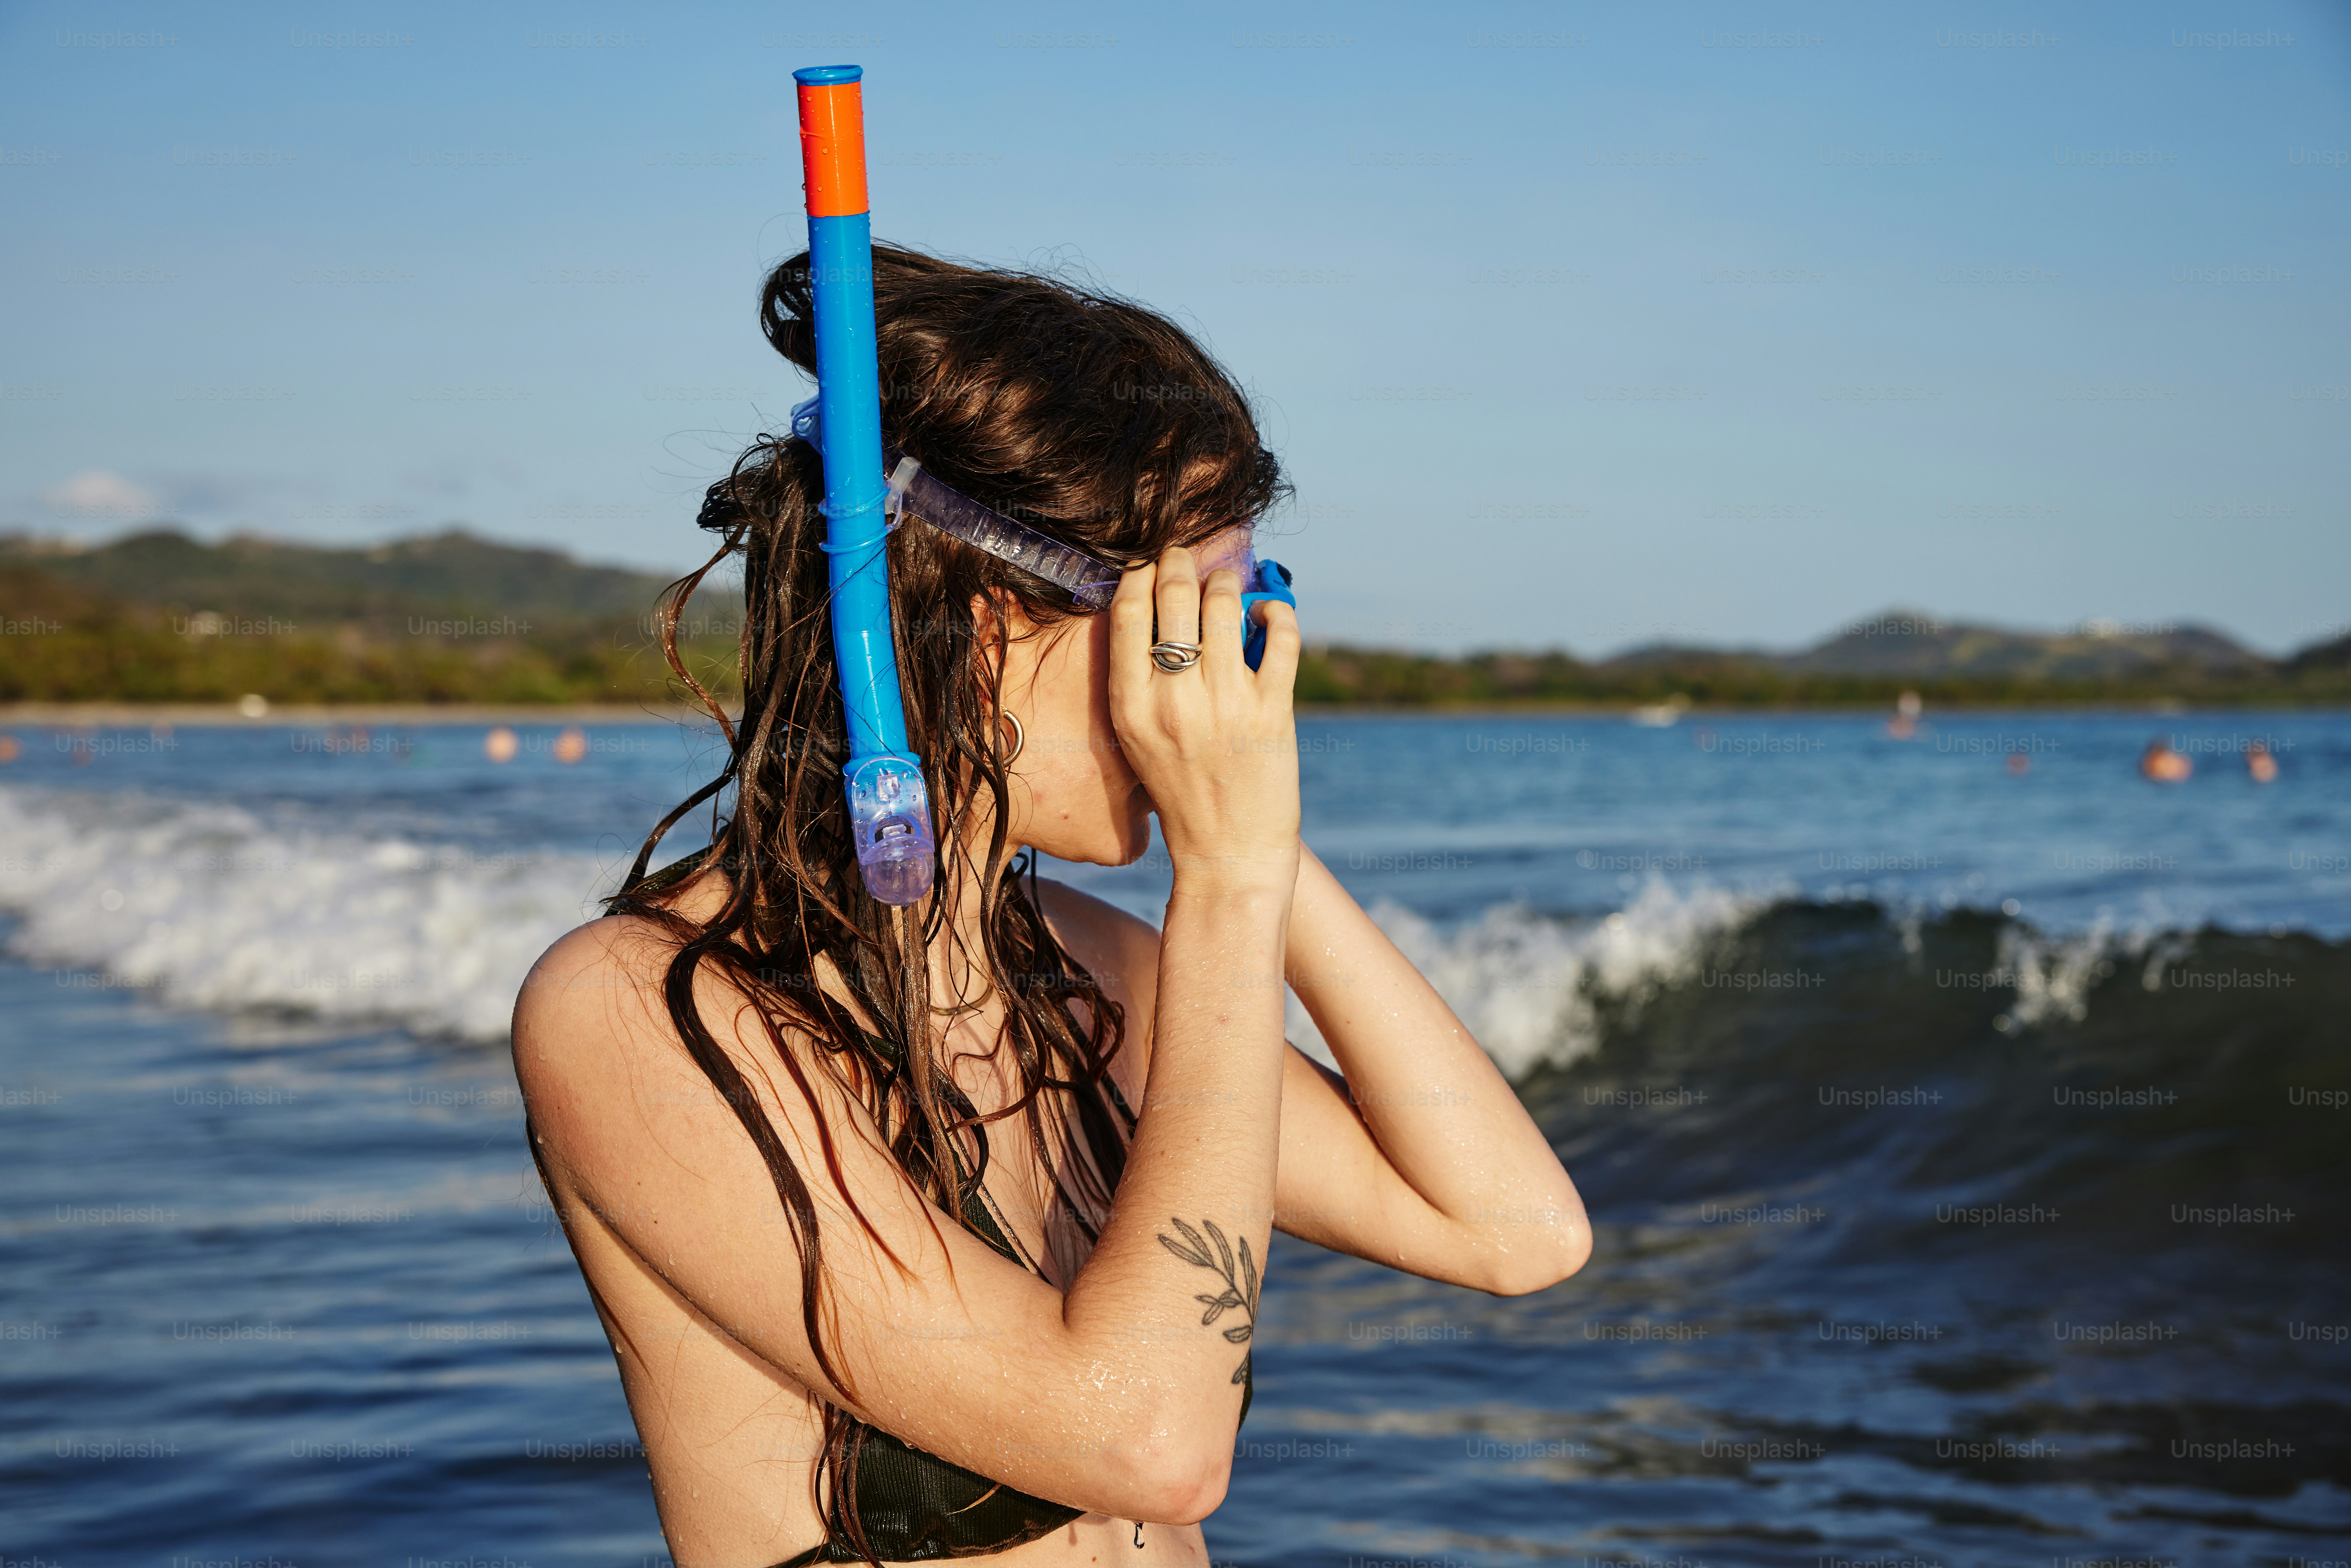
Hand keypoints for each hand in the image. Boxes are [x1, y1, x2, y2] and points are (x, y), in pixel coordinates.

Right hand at [1108, 544, 1301, 896]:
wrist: (1227, 855)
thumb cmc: (1180, 794)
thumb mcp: (1138, 739)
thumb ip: (1140, 683)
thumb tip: (1156, 611)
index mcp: (1130, 706)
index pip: (1127, 612)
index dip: (1140, 572)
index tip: (1149, 560)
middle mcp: (1173, 700)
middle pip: (1174, 595)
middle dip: (1181, 562)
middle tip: (1187, 556)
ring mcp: (1225, 703)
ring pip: (1226, 603)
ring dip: (1229, 582)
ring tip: (1230, 584)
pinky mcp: (1273, 710)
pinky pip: (1280, 636)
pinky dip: (1277, 614)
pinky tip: (1269, 616)